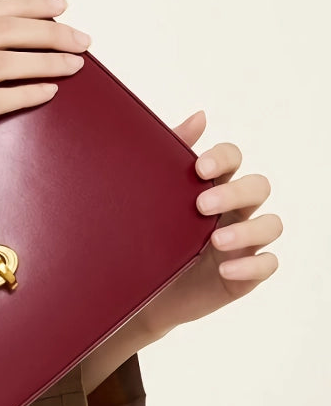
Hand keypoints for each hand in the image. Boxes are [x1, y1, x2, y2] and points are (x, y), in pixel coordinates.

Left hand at [137, 109, 281, 336]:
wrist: (135, 289)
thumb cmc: (146, 236)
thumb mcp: (152, 195)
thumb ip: (171, 153)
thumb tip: (200, 116)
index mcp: (212, 185)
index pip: (234, 159)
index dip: (224, 158)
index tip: (199, 168)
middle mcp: (233, 209)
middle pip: (258, 186)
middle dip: (234, 193)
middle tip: (200, 206)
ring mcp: (243, 241)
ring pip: (271, 224)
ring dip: (248, 230)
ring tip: (215, 240)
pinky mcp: (245, 273)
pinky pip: (267, 264)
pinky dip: (252, 266)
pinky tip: (225, 269)